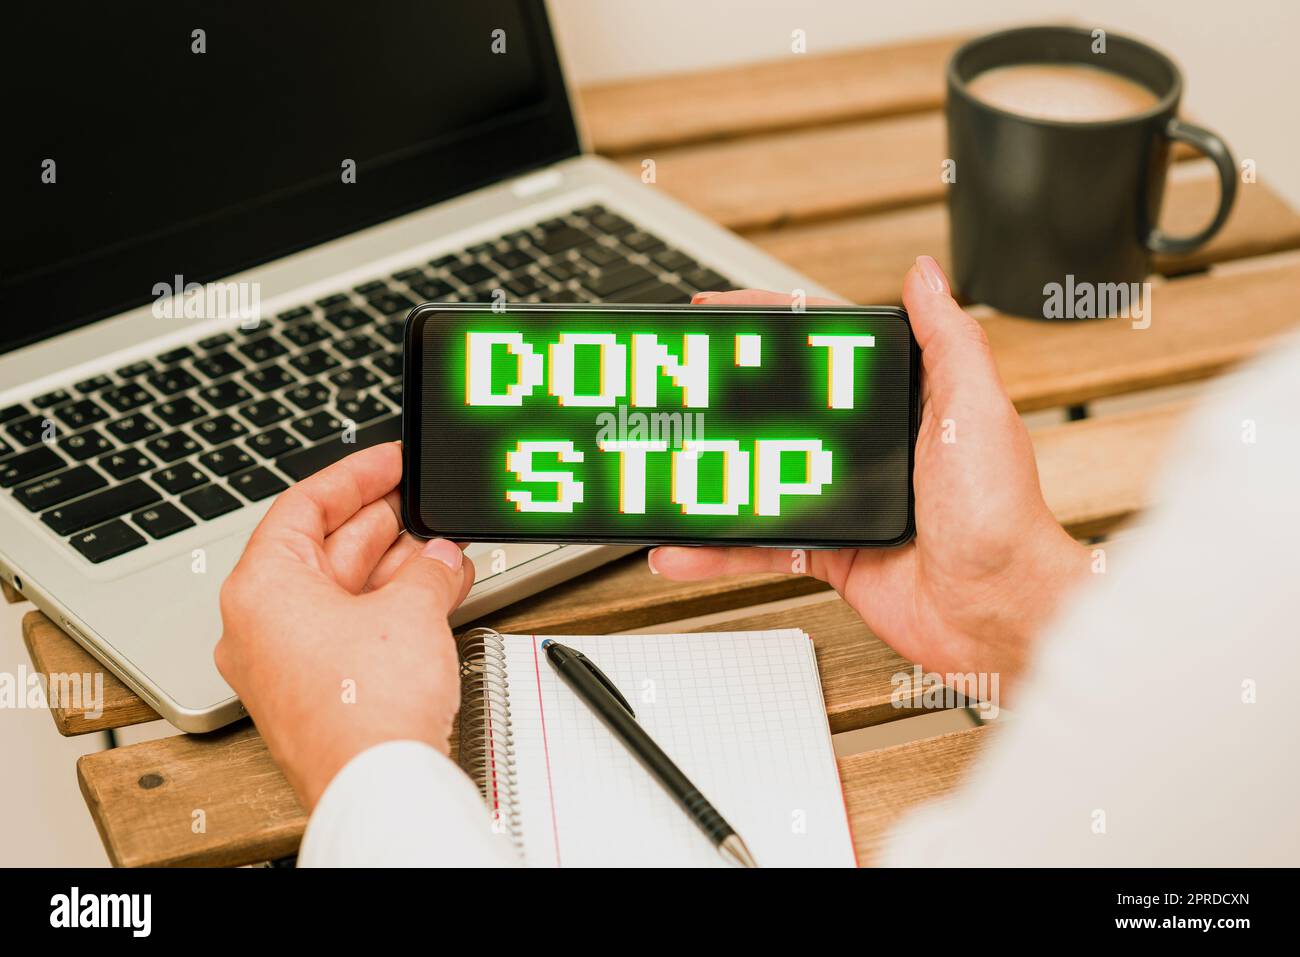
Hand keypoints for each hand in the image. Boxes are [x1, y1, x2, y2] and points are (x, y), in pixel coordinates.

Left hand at [215, 442, 473, 809]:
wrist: (379, 784)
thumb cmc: (367, 706)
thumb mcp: (411, 609)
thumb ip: (429, 568)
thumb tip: (441, 557)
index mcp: (262, 588)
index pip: (303, 506)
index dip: (354, 476)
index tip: (390, 461)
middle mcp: (262, 624)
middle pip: (324, 550)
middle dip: (386, 526)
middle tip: (426, 503)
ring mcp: (286, 663)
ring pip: (344, 594)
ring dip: (398, 570)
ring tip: (447, 551)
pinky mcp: (317, 694)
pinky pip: (353, 632)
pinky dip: (394, 610)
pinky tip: (440, 594)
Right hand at [652, 258, 1089, 692]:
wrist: (999, 611)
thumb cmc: (1001, 515)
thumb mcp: (975, 408)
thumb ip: (947, 339)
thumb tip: (925, 274)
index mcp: (904, 402)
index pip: (824, 349)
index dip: (771, 326)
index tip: (721, 313)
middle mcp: (871, 446)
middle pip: (781, 410)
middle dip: (725, 398)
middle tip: (676, 389)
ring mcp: (845, 499)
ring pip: (760, 478)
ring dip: (710, 476)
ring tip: (666, 465)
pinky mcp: (830, 550)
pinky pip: (761, 545)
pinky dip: (719, 550)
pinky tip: (684, 547)